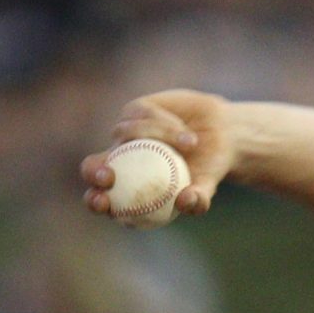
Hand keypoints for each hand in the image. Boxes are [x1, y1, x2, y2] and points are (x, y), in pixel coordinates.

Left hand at [80, 90, 237, 218]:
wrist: (221, 132)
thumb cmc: (210, 167)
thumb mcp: (207, 185)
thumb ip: (197, 199)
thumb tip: (184, 202)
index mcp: (129, 187)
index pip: (101, 199)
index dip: (95, 202)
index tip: (105, 202)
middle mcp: (121, 160)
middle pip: (91, 167)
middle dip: (93, 172)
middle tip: (109, 176)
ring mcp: (125, 133)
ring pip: (125, 133)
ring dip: (160, 137)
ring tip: (191, 144)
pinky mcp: (135, 110)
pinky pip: (142, 115)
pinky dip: (165, 124)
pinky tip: (185, 132)